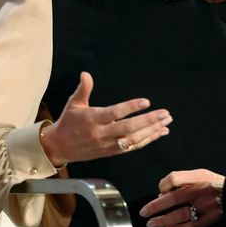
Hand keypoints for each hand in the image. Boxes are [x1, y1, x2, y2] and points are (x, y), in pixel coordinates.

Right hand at [40, 72, 171, 166]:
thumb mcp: (73, 104)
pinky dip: (148, 140)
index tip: (146, 102)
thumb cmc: (68, 122)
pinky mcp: (111, 152)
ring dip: (152, 131)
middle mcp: (101, 133)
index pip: (114, 113)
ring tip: (167, 121)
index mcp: (92, 119)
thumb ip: (83, 89)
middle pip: (128, 129)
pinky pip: (132, 147)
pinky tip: (160, 132)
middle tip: (165, 114)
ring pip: (133, 140)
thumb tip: (86, 74)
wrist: (59, 147)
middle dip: (149, 121)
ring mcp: (107, 145)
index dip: (130, 108)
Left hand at [139, 169, 224, 226]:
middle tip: (143, 212)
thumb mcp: (201, 174)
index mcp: (199, 177)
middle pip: (172, 198)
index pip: (174, 178)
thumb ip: (183, 179)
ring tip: (151, 224)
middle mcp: (201, 191)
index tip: (159, 191)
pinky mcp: (210, 219)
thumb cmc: (215, 183)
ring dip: (162, 220)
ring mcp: (205, 206)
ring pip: (179, 215)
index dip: (163, 185)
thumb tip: (162, 192)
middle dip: (155, 206)